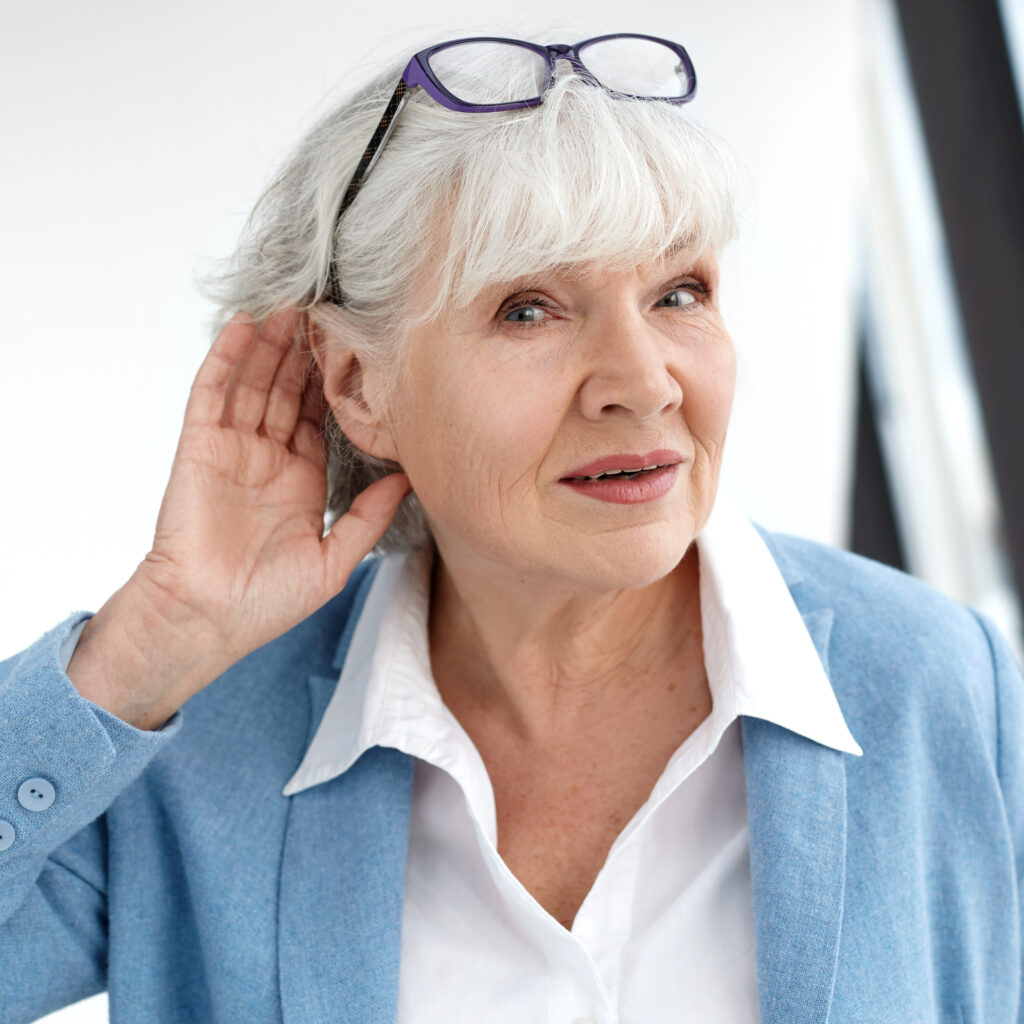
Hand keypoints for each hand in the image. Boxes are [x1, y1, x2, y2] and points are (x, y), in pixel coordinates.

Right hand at [68, 311, 409, 727]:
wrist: (209, 618)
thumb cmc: (267, 602)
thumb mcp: (334, 560)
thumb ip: (370, 518)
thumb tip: (410, 479)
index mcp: (302, 480)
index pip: (321, 417)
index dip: (336, 384)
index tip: (359, 349)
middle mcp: (268, 458)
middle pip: (289, 391)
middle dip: (306, 352)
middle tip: (327, 310)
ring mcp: (232, 448)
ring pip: (254, 383)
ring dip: (270, 344)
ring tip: (290, 304)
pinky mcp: (199, 446)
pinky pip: (212, 393)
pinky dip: (226, 358)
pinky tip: (243, 326)